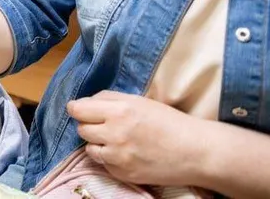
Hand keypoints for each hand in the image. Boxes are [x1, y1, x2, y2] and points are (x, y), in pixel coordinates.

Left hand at [68, 91, 204, 186]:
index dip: (77, 109)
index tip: (80, 109)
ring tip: (115, 140)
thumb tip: (85, 102)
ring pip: (89, 148)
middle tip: (104, 125)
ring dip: (97, 143)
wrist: (196, 152)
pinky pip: (104, 164)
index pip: (78, 109)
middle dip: (89, 125)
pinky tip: (126, 153)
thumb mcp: (138, 101)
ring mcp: (119, 157)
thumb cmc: (169, 122)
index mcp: (119, 110)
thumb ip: (109, 99)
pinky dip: (109, 159)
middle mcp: (115, 133)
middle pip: (81, 129)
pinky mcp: (124, 174)